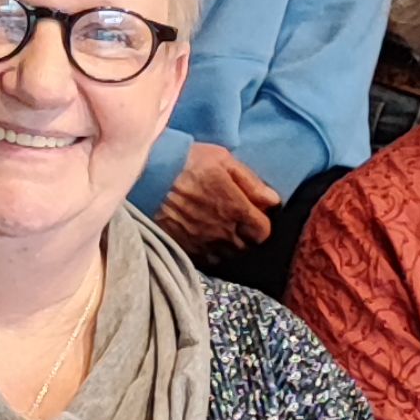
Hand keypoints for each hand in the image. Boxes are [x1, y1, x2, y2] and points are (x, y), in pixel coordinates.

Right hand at [156, 144, 280, 261]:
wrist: (146, 177)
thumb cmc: (187, 163)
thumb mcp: (223, 160)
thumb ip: (251, 182)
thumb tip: (272, 201)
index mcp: (236, 210)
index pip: (264, 232)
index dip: (262, 223)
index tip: (255, 214)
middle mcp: (223, 233)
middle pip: (247, 247)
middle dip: (247, 235)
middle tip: (238, 220)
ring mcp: (203, 245)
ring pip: (227, 255)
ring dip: (229, 245)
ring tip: (220, 228)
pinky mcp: (185, 249)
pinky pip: (207, 259)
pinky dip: (210, 250)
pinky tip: (204, 236)